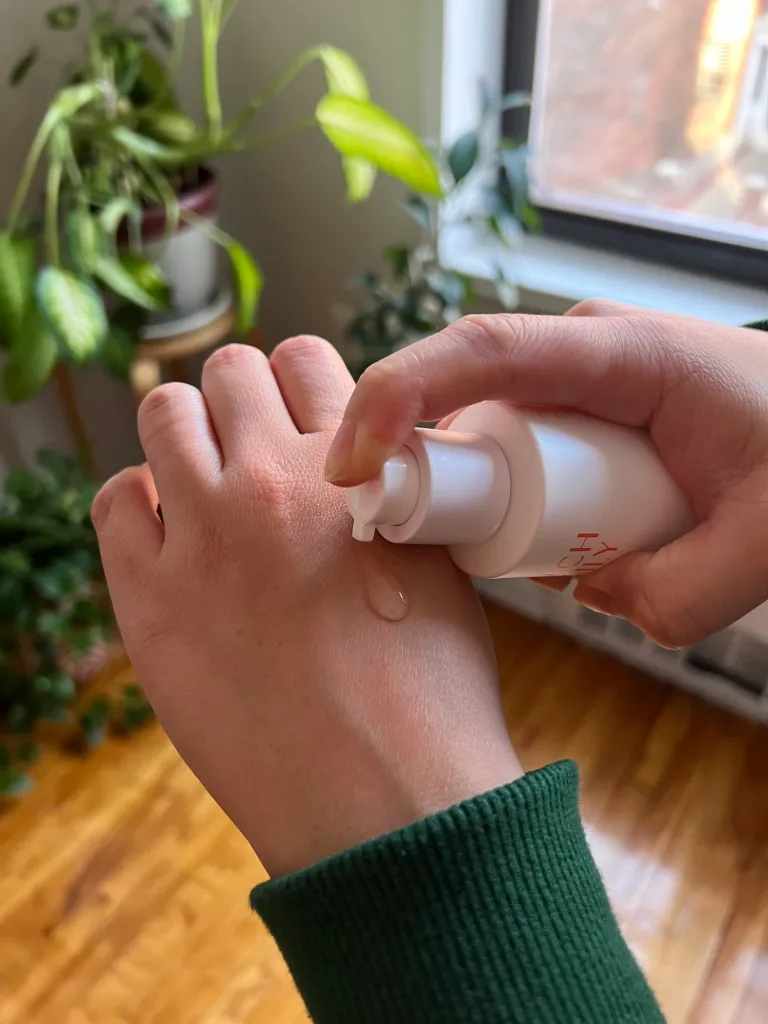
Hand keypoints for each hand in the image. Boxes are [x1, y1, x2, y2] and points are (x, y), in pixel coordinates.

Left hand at [92, 338, 521, 877]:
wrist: (388, 798)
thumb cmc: (431, 690)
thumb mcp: (438, 561)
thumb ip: (391, 493)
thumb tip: (355, 466)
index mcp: (352, 465)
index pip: (303, 357)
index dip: (298, 380)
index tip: (297, 412)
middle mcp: (269, 480)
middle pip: (226, 371)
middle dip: (240, 399)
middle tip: (251, 447)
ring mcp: (200, 536)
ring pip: (161, 413)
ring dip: (185, 435)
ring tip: (206, 485)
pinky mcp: (148, 599)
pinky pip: (112, 501)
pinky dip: (136, 504)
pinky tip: (169, 539)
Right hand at [324, 301, 767, 647]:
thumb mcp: (764, 543)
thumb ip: (677, 594)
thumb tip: (588, 587)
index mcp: (622, 354)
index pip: (481, 350)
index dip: (397, 396)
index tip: (350, 465)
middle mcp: (582, 354)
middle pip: (464, 401)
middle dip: (430, 473)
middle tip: (434, 548)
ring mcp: (575, 381)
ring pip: (488, 434)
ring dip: (484, 496)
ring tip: (567, 548)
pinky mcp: (576, 411)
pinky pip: (515, 450)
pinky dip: (513, 498)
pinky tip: (569, 538)